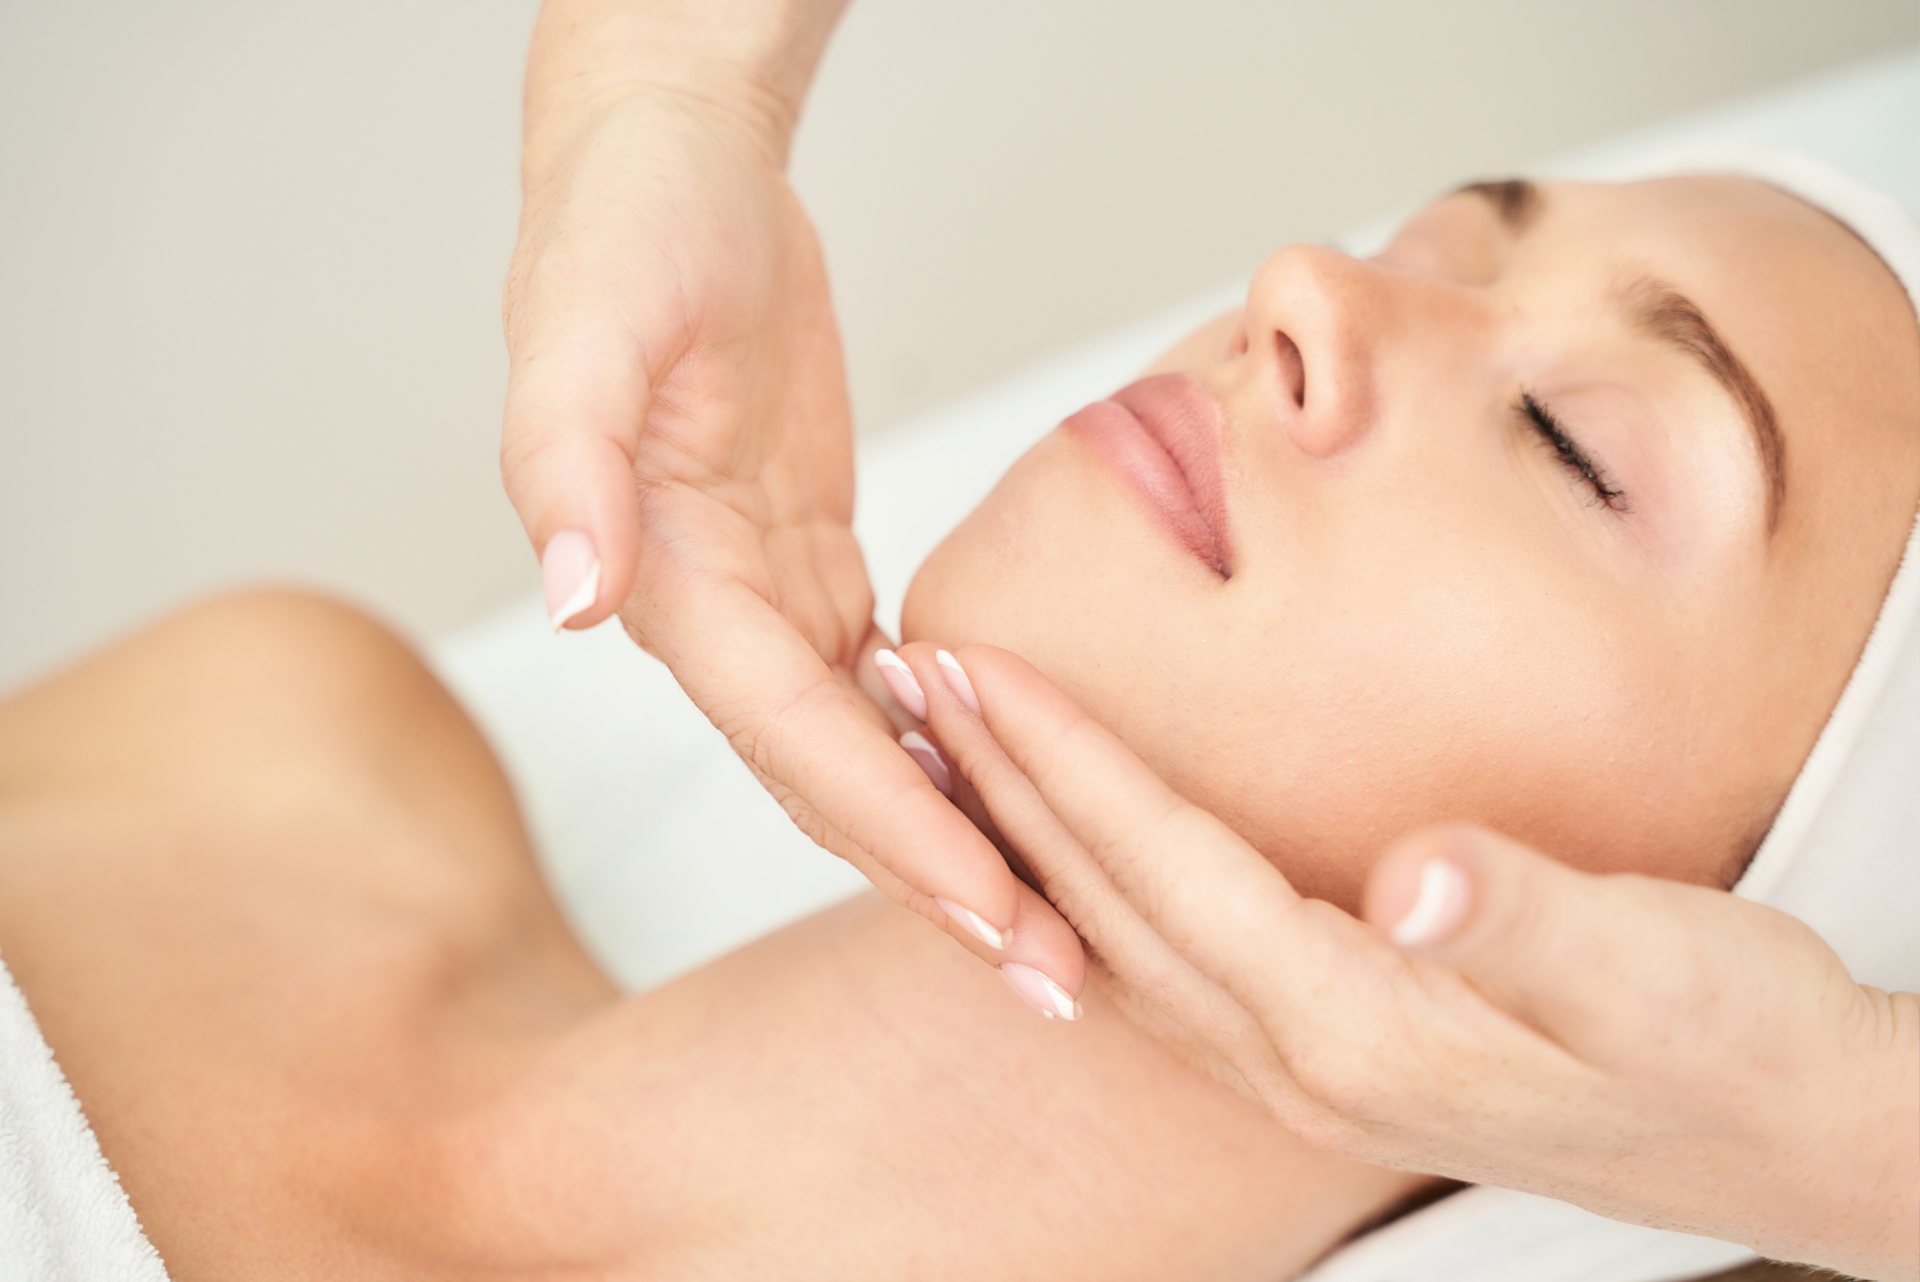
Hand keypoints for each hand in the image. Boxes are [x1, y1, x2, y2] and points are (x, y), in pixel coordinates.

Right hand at [499, 44, 1082, 985]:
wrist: (669, 162)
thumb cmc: (630, 223)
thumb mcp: (589, 317)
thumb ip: (567, 460)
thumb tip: (568, 600)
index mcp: (665, 579)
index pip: (794, 736)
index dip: (891, 827)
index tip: (991, 911)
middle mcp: (710, 612)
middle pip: (835, 779)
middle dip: (939, 879)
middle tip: (1056, 976)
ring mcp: (763, 595)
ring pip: (865, 753)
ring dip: (952, 839)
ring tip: (1053, 925)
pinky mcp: (809, 560)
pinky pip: (884, 687)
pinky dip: (943, 750)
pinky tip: (1014, 799)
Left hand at [895, 640, 1919, 1280]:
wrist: (1785, 1142)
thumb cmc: (1731, 1050)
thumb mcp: (1664, 977)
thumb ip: (1533, 925)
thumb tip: (1420, 876)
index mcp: (1359, 1029)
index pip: (1164, 870)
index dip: (1060, 762)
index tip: (974, 668)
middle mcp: (1300, 1064)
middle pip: (1102, 906)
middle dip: (996, 787)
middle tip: (909, 682)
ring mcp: (1300, 1074)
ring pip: (1110, 946)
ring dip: (1017, 840)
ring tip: (943, 749)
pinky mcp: (1324, 1059)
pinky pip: (1157, 977)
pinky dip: (1081, 902)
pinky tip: (1054, 860)